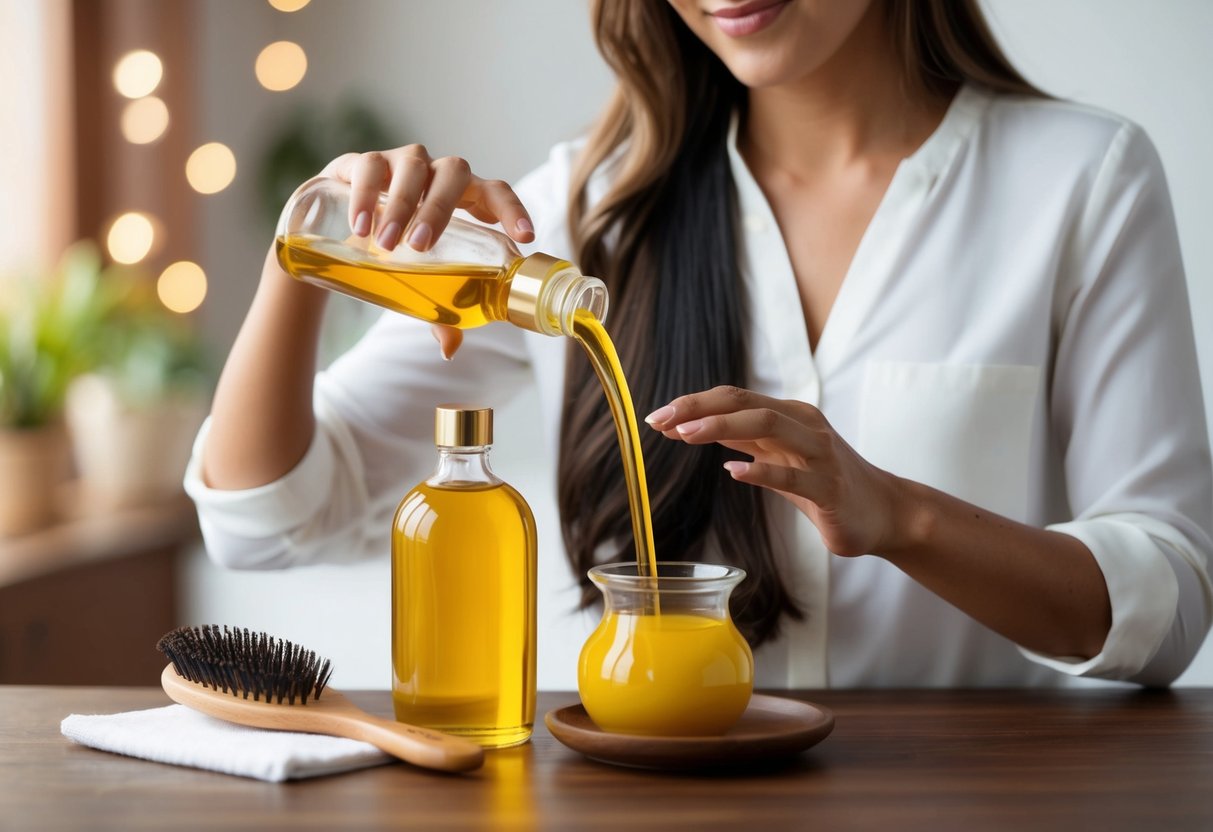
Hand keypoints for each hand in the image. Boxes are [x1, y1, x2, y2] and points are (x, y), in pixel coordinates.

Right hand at [320, 145, 535, 357]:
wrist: (334, 235)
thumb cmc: (393, 254)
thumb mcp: (417, 281)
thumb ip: (436, 310)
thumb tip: (449, 348)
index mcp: (464, 198)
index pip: (496, 192)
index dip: (513, 209)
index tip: (525, 237)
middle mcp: (437, 174)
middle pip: (454, 173)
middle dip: (440, 208)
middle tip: (421, 247)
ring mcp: (400, 163)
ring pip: (413, 166)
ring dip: (401, 204)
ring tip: (386, 243)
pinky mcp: (361, 163)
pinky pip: (368, 167)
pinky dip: (365, 194)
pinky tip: (360, 226)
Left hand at [645, 385, 908, 556]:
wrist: (885, 511)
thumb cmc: (826, 482)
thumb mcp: (780, 455)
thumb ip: (743, 439)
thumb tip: (695, 426)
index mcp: (789, 416)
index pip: (735, 397)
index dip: (694, 403)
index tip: (658, 415)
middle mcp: (804, 425)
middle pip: (746, 403)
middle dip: (698, 408)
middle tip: (661, 419)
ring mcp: (819, 454)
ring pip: (768, 426)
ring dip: (722, 427)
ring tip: (686, 435)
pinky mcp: (829, 488)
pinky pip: (792, 476)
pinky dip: (761, 471)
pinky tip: (733, 471)